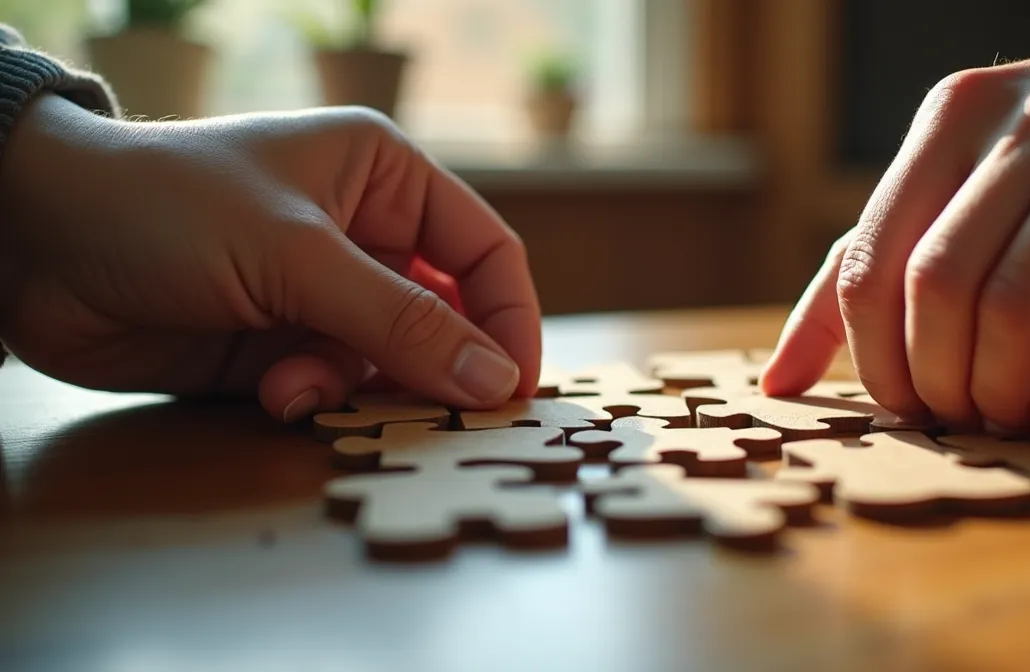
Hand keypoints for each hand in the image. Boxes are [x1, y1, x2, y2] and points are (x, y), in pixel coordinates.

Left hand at [0, 95, 541, 420]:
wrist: (32, 244)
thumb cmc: (168, 207)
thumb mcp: (296, 255)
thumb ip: (401, 321)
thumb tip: (498, 381)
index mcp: (384, 178)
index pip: (484, 252)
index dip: (510, 319)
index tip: (515, 389)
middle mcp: (363, 234)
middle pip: (445, 316)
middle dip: (435, 366)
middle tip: (439, 417)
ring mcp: (320, 293)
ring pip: (389, 362)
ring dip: (356, 385)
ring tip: (300, 387)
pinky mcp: (280, 345)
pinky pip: (334, 386)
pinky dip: (312, 397)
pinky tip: (272, 393)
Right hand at [761, 34, 1029, 440]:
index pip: (1016, 302)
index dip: (1003, 384)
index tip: (1022, 420)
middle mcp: (1023, 120)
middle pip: (933, 281)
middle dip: (936, 379)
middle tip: (965, 421)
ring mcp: (965, 110)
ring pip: (875, 257)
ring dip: (877, 355)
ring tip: (909, 407)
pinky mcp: (934, 118)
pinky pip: (860, 229)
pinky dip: (822, 310)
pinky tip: (788, 378)